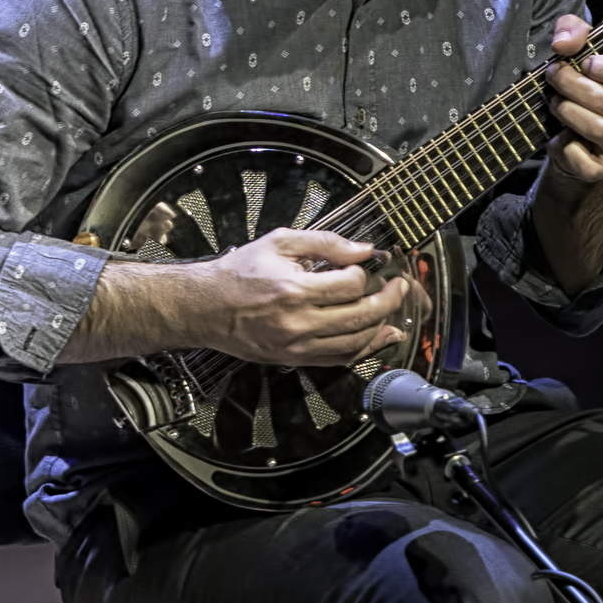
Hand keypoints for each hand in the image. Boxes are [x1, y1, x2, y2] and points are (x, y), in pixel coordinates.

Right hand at [193, 228, 412, 364]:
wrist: (204, 306)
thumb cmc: (237, 273)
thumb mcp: (278, 242)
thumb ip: (324, 242)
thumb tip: (362, 249)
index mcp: (294, 289)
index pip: (350, 285)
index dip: (362, 273)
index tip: (360, 267)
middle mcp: (297, 322)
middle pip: (361, 316)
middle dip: (388, 300)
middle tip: (398, 288)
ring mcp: (296, 345)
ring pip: (355, 343)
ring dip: (381, 327)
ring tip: (392, 314)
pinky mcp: (292, 358)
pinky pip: (338, 360)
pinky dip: (362, 350)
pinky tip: (376, 338)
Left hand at [541, 14, 602, 185]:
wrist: (573, 138)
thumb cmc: (583, 87)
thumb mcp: (579, 50)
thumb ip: (573, 32)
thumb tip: (564, 43)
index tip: (586, 62)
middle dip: (572, 85)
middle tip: (554, 76)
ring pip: (596, 128)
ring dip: (566, 111)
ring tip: (554, 103)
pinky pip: (582, 159)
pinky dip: (563, 146)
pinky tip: (559, 135)